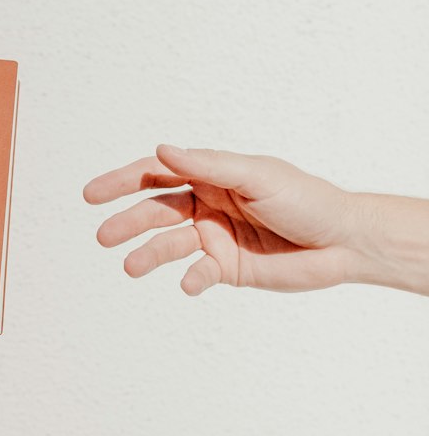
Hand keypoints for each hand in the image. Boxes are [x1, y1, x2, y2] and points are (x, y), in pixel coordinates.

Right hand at [83, 144, 359, 294]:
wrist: (343, 242)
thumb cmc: (306, 200)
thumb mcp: (255, 175)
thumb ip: (206, 166)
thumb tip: (161, 151)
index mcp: (211, 175)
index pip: (157, 174)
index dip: (122, 181)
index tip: (92, 194)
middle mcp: (207, 204)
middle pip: (156, 211)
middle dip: (127, 222)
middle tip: (103, 237)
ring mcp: (215, 236)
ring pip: (169, 245)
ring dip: (148, 255)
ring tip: (130, 266)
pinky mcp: (227, 267)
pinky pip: (198, 273)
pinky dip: (189, 279)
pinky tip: (188, 284)